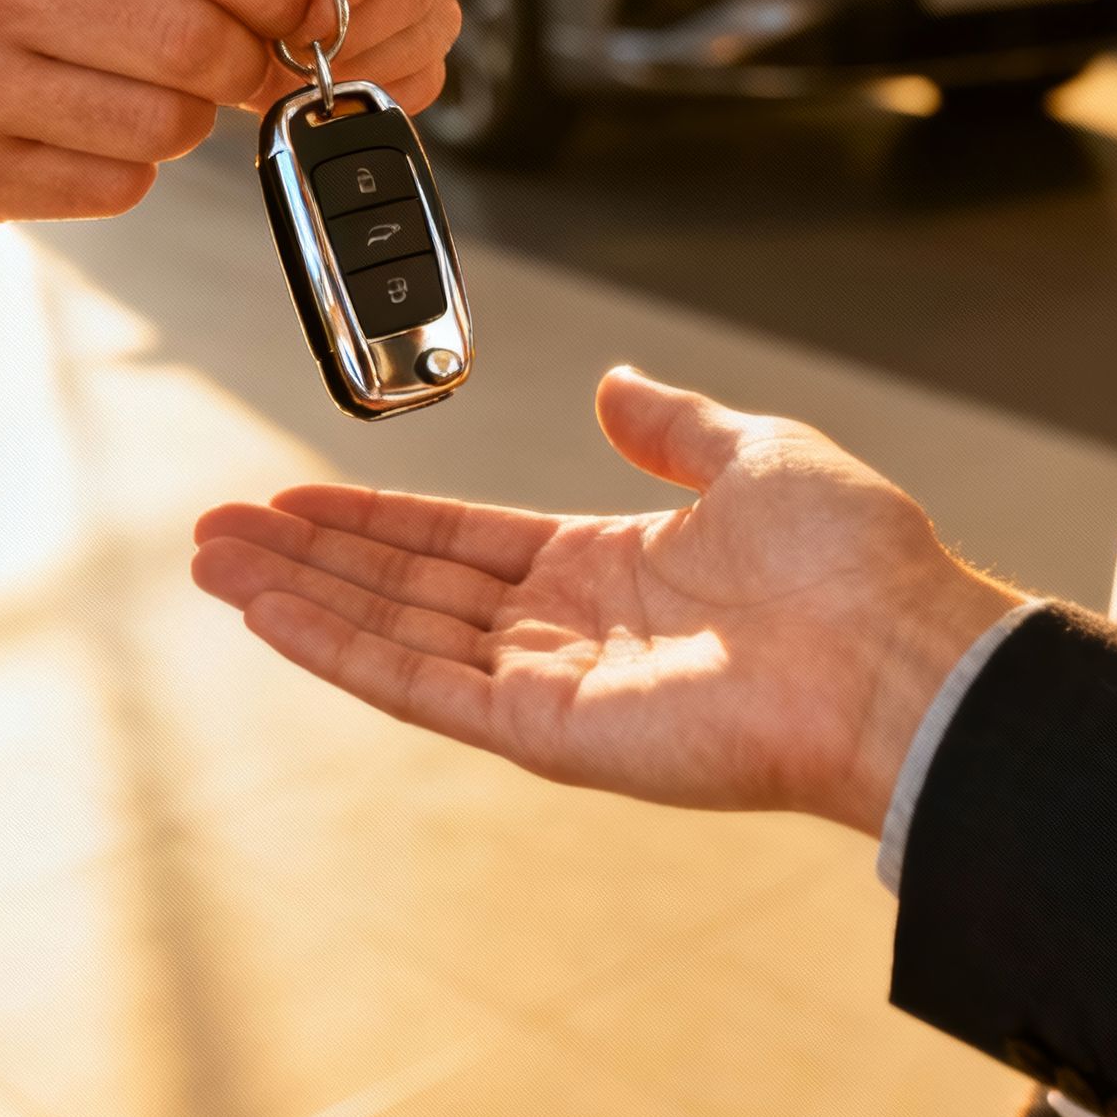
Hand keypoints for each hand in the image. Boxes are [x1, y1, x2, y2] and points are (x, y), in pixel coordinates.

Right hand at [192, 368, 1019, 833]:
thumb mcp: (753, 451)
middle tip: (216, 531)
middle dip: (307, 559)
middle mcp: (566, 629)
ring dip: (300, 600)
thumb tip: (616, 382)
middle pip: (404, 589)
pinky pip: (421, 687)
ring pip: (395, 635)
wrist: (902, 650)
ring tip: (214, 563)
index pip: (456, 541)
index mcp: (607, 565)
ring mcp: (549, 685)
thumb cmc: (853, 560)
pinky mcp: (548, 734)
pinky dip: (339, 651)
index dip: (370, 518)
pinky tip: (274, 616)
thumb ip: (670, 422)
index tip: (292, 496)